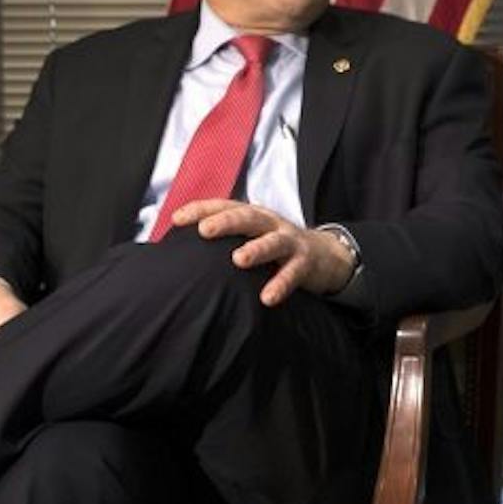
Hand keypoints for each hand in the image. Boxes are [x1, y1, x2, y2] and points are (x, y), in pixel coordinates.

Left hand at [167, 200, 355, 304]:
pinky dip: (280, 284)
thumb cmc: (276, 248)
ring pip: (273, 241)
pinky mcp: (306, 262)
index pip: (224, 206)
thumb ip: (226, 240)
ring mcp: (290, 242)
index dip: (201, 210)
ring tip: (239, 260)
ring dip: (256, 249)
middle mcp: (270, 224)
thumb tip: (180, 252)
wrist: (325, 255)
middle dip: (226, 222)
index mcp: (253, 216)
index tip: (177, 219)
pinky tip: (268, 298)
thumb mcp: (252, 237)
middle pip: (247, 217)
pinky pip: (293, 273)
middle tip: (205, 231)